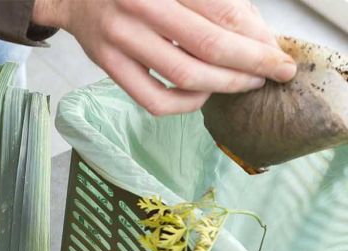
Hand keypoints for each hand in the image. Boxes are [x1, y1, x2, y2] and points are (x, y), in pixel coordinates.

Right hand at [33, 0, 296, 115]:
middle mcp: (141, 6)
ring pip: (184, 75)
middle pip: (209, 45)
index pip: (223, 11)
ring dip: (224, 85)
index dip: (256, 37)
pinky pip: (154, 99)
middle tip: (275, 73)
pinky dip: (185, 103)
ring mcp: (121, 39)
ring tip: (245, 84)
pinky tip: (202, 95)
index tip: (278, 53)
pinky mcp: (110, 66)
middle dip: (251, 64)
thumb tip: (255, 36)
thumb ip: (211, 1)